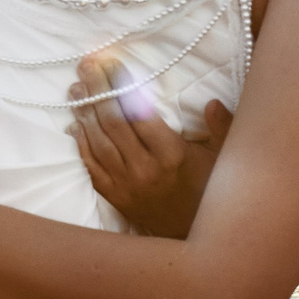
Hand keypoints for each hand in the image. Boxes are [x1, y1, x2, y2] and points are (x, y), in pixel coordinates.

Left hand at [71, 53, 231, 238]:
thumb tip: (213, 103)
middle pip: (113, 122)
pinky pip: (91, 166)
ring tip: (76, 88)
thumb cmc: (208, 188)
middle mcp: (146, 169)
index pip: (139, 112)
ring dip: (84, 112)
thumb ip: (222, 128)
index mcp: (172, 155)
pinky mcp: (114, 196)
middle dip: (97, 90)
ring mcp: (126, 184)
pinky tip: (74, 123)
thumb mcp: (223, 157)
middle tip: (86, 65)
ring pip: (98, 141)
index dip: (122, 85)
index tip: (112, 63)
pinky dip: (81, 143)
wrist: (194, 235)